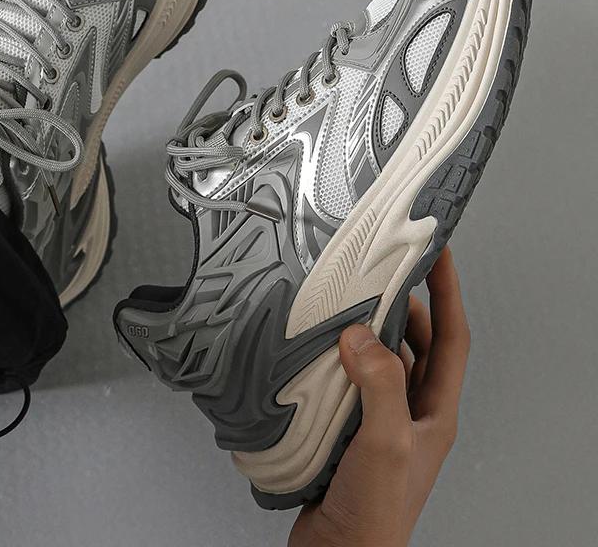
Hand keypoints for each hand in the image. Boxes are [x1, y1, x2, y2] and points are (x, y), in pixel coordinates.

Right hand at [289, 247, 469, 546]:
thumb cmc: (374, 515)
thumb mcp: (386, 442)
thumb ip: (381, 386)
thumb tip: (361, 336)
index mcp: (435, 411)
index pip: (452, 338)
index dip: (448, 293)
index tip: (439, 255)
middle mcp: (412, 411)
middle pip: (418, 342)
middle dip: (403, 305)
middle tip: (383, 273)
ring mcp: (381, 418)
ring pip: (381, 358)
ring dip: (367, 331)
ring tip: (348, 304)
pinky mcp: (350, 426)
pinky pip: (350, 378)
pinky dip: (338, 358)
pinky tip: (319, 349)